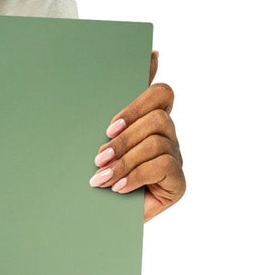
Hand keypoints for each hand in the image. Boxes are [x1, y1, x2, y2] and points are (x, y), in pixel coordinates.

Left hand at [89, 50, 184, 221]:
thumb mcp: (98, 138)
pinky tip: (118, 188)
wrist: (95, 218)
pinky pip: (164, 166)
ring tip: (100, 178)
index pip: (161, 94)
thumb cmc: (97, 172)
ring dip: (124, 160)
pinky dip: (136, 176)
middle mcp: (167, 136)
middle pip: (158, 118)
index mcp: (150, 119)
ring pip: (157, 143)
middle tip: (98, 157)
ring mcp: (175, 158)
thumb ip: (112, 104)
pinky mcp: (178, 183)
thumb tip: (146, 56)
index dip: (138, 103)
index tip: (109, 125)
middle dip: (124, 138)